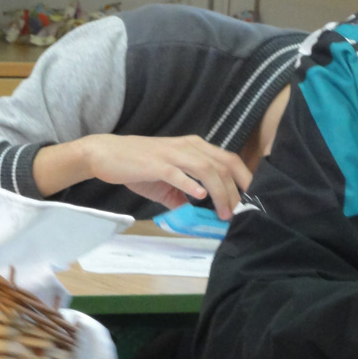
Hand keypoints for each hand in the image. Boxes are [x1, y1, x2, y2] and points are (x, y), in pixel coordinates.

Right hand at [81, 134, 252, 218]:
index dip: (244, 178)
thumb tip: (193, 212)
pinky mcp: (156, 164)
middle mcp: (188, 146)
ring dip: (220, 192)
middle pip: (224, 165)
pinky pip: (178, 173)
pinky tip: (200, 197)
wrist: (105, 155)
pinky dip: (191, 184)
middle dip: (237, 189)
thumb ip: (181, 195)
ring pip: (207, 169)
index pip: (228, 159)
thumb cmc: (135, 165)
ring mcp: (172, 154)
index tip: (252, 199)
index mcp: (194, 147)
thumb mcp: (165, 181)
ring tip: (225, 213)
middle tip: (242, 212)